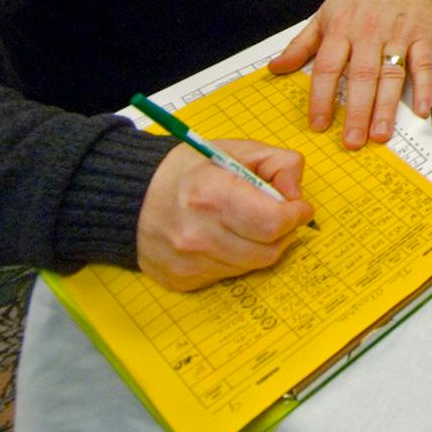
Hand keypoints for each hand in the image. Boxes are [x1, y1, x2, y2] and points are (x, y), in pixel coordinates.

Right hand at [136, 140, 312, 289]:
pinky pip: (228, 276)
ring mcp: (188, 263)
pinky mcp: (182, 281)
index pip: (273, 222)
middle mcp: (197, 235)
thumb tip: (297, 195)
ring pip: (251, 266)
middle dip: (283, 232)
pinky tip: (225, 238)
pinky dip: (237, 258)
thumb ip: (278, 164)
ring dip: (261, 246)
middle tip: (279, 216)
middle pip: (268, 250)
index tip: (298, 208)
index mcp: (212, 195)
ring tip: (248, 224)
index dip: (295, 215)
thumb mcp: (235, 150)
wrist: (132, 197)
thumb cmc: (188, 170)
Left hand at [270, 0, 431, 144]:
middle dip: (357, 112)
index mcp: (341, 29)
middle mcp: (369, 34)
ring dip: (386, 108)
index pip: (328, 67)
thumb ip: (301, 45)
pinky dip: (423, 88)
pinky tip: (420, 110)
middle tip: (352, 141)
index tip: (319, 123)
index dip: (322, 97)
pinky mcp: (422, 37)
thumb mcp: (325, 14)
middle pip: (362, 77)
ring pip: (391, 76)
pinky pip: (423, 65)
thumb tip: (276, 69)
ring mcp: (398, 36)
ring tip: (380, 135)